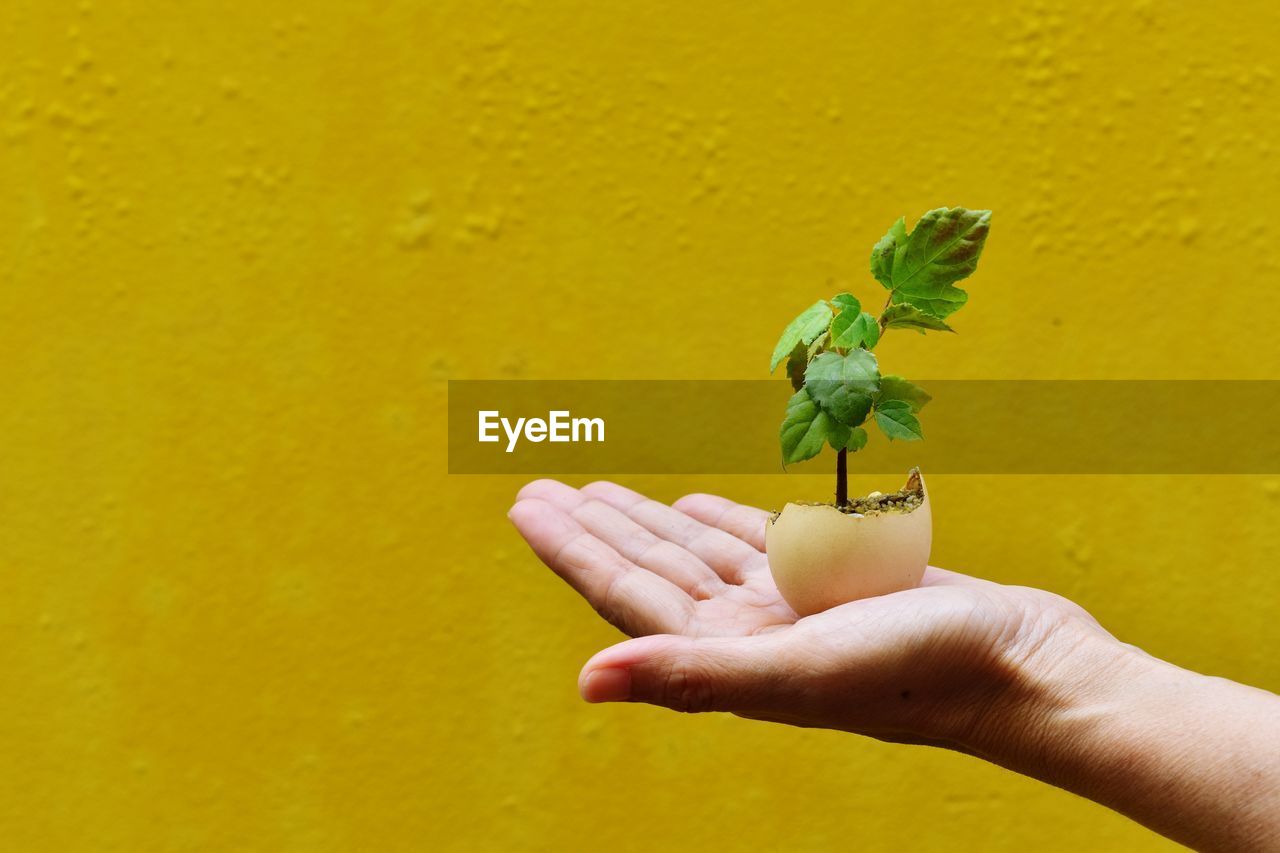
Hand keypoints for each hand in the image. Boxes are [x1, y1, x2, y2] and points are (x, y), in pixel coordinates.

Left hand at [507, 479, 1123, 748]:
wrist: (1028, 666)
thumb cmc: (923, 671)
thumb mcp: (800, 668)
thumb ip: (692, 675)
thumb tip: (587, 684)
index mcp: (730, 656)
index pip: (628, 596)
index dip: (573, 551)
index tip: (528, 504)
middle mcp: (751, 635)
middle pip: (652, 572)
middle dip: (595, 529)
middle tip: (541, 489)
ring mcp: (792, 612)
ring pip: (697, 558)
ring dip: (648, 524)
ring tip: (600, 492)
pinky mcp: (834, 588)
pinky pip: (757, 547)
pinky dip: (719, 526)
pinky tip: (691, 509)